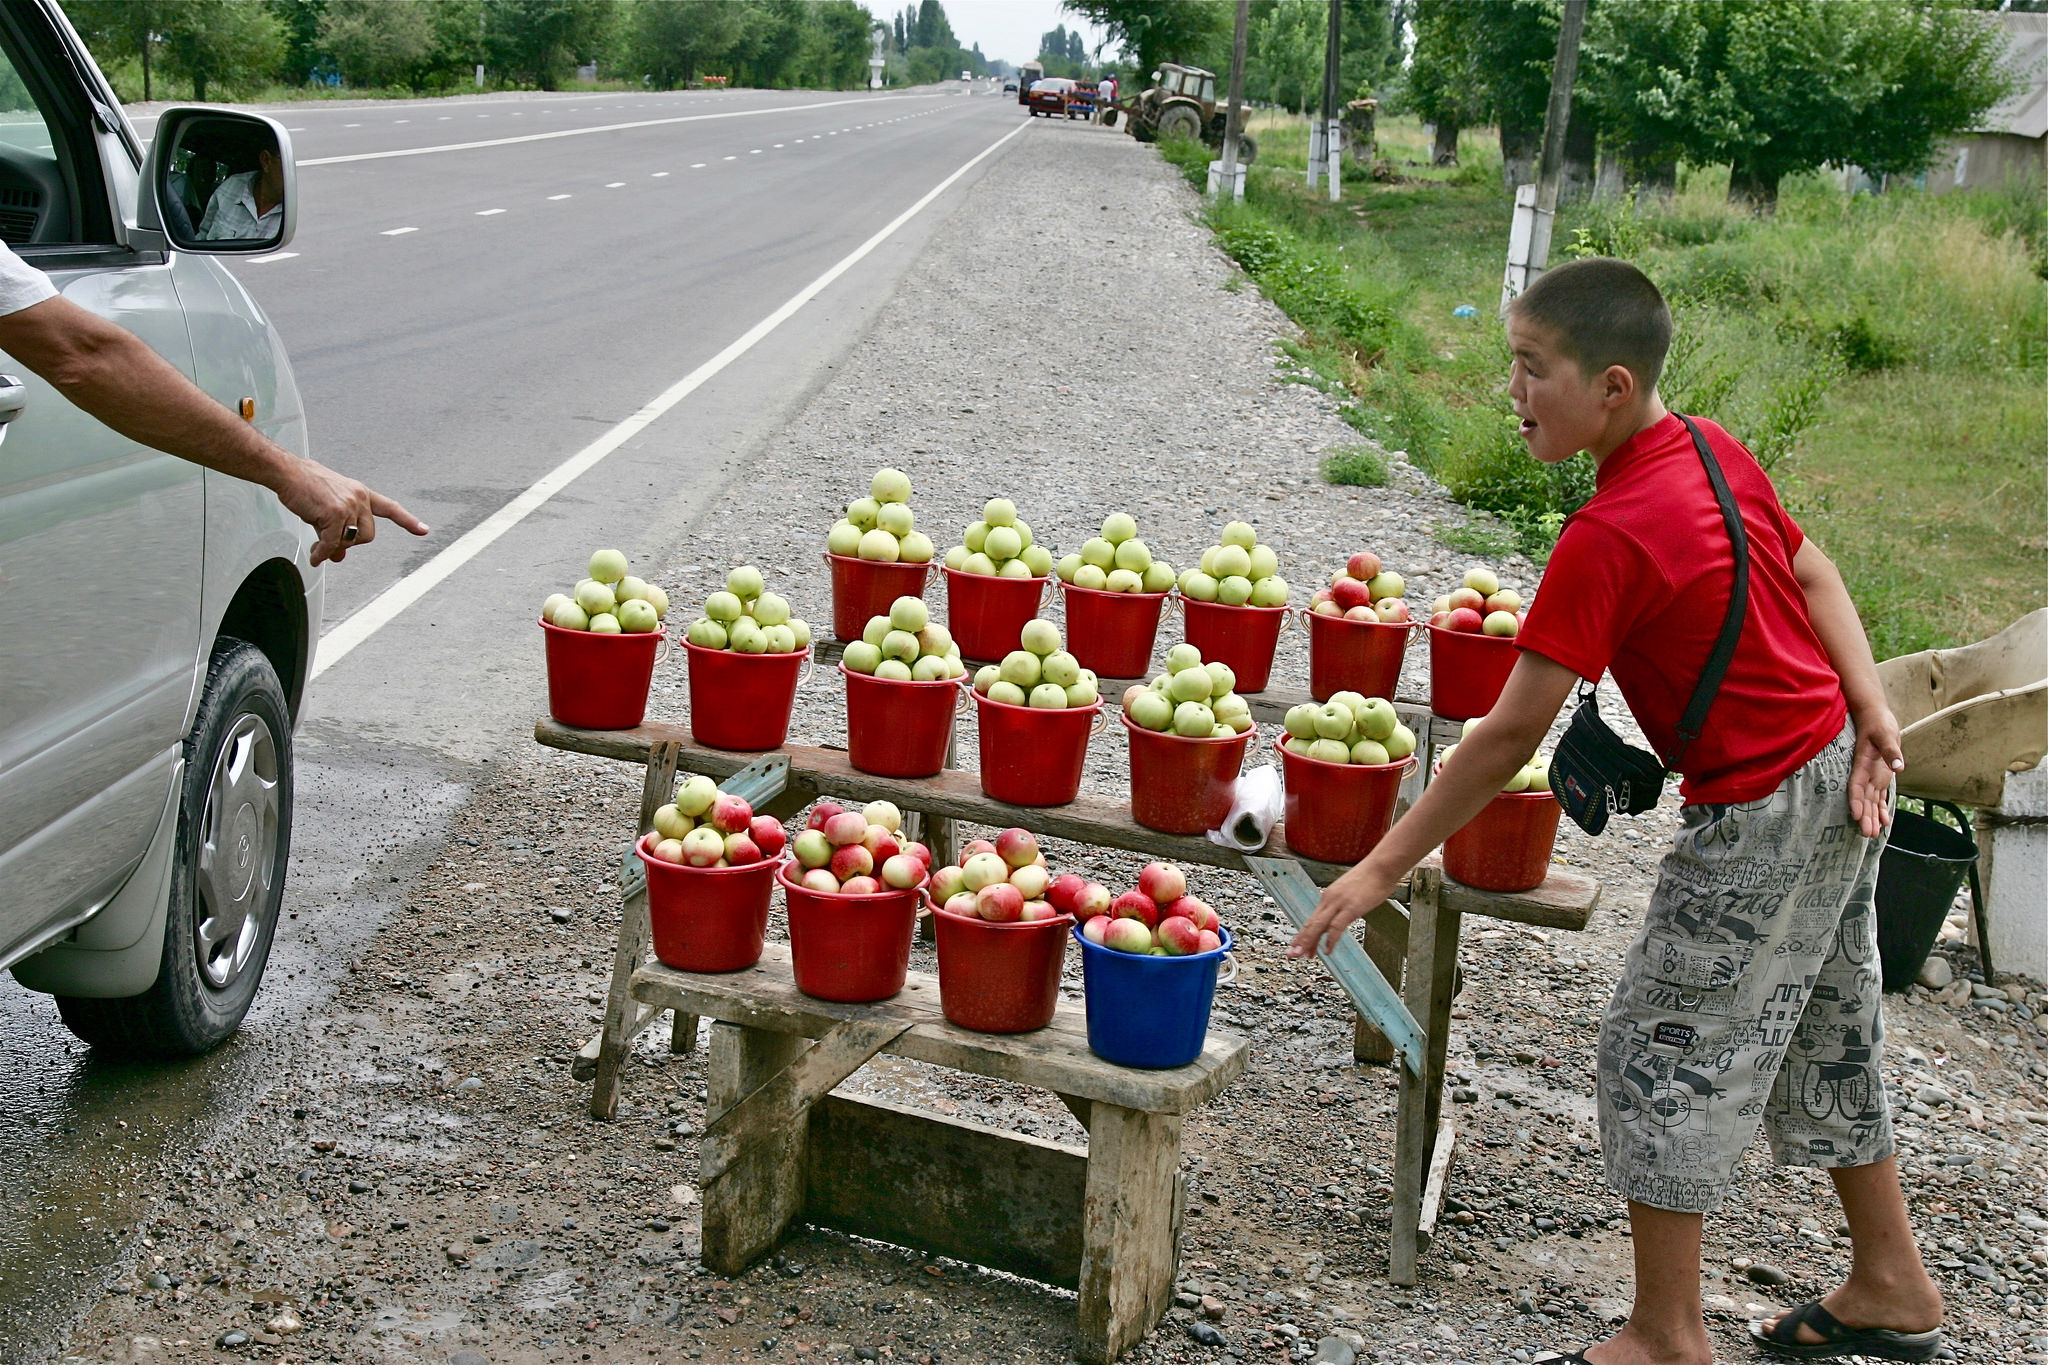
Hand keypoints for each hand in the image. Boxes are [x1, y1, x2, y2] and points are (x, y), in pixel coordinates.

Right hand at [277, 457, 428, 564]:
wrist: (287, 472)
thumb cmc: (304, 485)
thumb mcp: (326, 507)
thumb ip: (338, 530)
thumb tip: (338, 555)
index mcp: (361, 493)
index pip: (390, 508)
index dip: (407, 521)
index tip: (423, 530)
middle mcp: (359, 498)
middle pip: (368, 535)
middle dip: (351, 543)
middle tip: (331, 543)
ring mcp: (348, 505)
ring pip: (350, 540)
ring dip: (333, 546)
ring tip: (319, 546)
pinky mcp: (334, 513)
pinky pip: (331, 543)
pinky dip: (322, 553)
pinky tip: (316, 556)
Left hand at [1287, 858, 1399, 958]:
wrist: (1381, 865)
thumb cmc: (1371, 878)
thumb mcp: (1351, 891)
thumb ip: (1344, 903)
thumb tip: (1344, 914)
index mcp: (1329, 896)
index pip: (1313, 919)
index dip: (1305, 934)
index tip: (1299, 946)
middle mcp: (1329, 899)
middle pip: (1311, 923)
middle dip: (1301, 940)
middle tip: (1292, 954)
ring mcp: (1339, 903)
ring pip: (1318, 925)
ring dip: (1310, 941)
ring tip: (1305, 955)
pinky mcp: (1351, 908)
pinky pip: (1336, 927)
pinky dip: (1330, 940)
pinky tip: (1328, 950)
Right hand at [1848, 704, 1903, 838]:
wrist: (1875, 716)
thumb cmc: (1878, 723)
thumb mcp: (1886, 734)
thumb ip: (1891, 751)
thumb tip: (1898, 768)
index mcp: (1862, 764)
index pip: (1857, 786)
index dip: (1856, 801)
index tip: (1856, 816)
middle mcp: (1865, 774)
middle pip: (1864, 799)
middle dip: (1865, 816)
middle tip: (1867, 834)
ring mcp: (1872, 776)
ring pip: (1871, 801)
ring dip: (1872, 816)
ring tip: (1874, 834)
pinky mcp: (1879, 776)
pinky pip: (1879, 796)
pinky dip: (1881, 808)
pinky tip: (1885, 821)